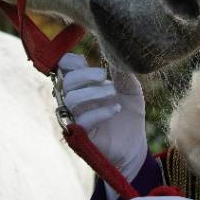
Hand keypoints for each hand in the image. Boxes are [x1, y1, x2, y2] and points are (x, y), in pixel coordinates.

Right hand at [58, 53, 147, 183]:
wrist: (135, 145)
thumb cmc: (128, 114)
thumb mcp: (130, 89)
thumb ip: (122, 73)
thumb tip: (116, 54)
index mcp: (82, 86)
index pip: (64, 69)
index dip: (70, 61)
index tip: (85, 59)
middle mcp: (74, 102)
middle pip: (66, 82)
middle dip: (85, 75)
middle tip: (104, 75)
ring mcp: (76, 119)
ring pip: (72, 100)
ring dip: (93, 92)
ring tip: (113, 92)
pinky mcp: (81, 136)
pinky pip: (82, 121)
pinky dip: (99, 112)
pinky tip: (116, 109)